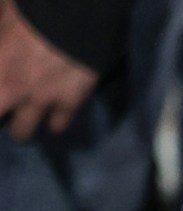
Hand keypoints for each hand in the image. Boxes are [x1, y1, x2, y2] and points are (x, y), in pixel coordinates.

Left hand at [0, 0, 97, 139]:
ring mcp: (41, 99)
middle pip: (1, 120)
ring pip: (21, 131)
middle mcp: (12, 89)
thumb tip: (2, 41)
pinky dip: (54, 122)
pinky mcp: (70, 102)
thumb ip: (0, 32)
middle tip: (3, 105)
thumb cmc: (34, 10)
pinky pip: (58, 125)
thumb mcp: (3, 13)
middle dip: (0, 111)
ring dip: (19, 125)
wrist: (79, 14)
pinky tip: (54, 117)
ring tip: (23, 118)